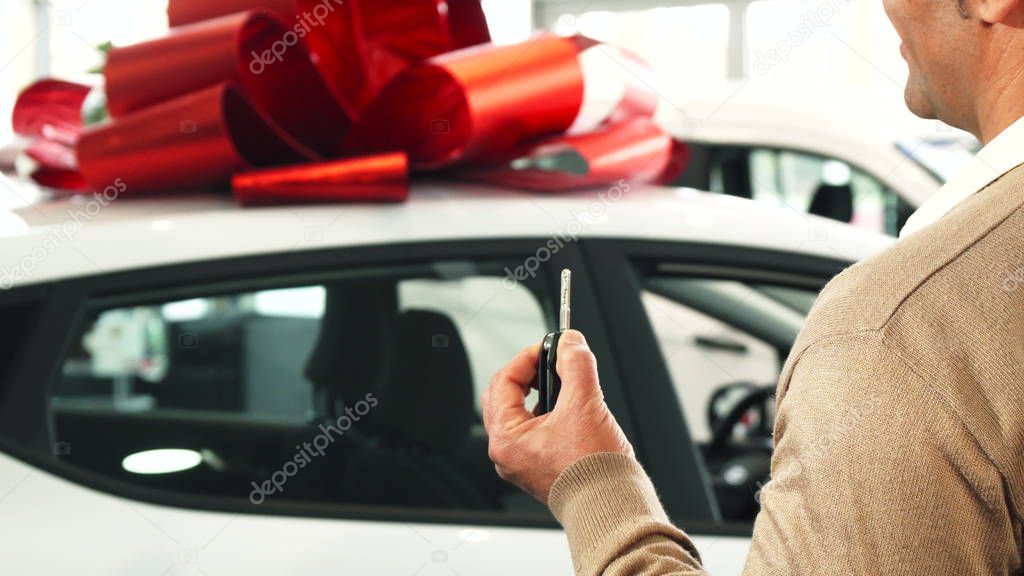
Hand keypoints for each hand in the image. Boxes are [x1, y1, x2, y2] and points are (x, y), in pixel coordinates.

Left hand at [482, 330, 633, 503]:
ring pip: (521, 413)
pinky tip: (571, 411)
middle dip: (530, 375)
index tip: (549, 348)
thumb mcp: (585, 404)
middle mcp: (508, 453)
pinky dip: (549, 413)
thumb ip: (576, 364)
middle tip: (552, 363)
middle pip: (506, 396)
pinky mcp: (539, 467)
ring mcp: (522, 462)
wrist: (611, 506)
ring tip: (567, 386)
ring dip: (541, 393)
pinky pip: (535, 430)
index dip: (527, 358)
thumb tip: (571, 342)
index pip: (504, 381)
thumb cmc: (594, 471)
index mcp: (506, 439)